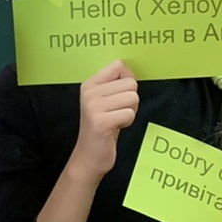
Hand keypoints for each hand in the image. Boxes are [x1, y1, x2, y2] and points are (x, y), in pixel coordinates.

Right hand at [69, 60, 138, 179]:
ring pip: (133, 98)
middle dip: (130, 100)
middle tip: (117, 112)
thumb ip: (115, 84)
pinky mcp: (101, 122)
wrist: (89, 156)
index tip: (119, 95)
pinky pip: (129, 114)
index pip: (119, 65)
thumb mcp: (104, 101)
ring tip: (116, 119)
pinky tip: (115, 127)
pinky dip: (127, 122)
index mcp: (89, 84)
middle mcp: (89, 93)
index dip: (127, 80)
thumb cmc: (102, 127)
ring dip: (130, 111)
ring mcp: (93, 107)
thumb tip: (130, 71)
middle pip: (130, 83)